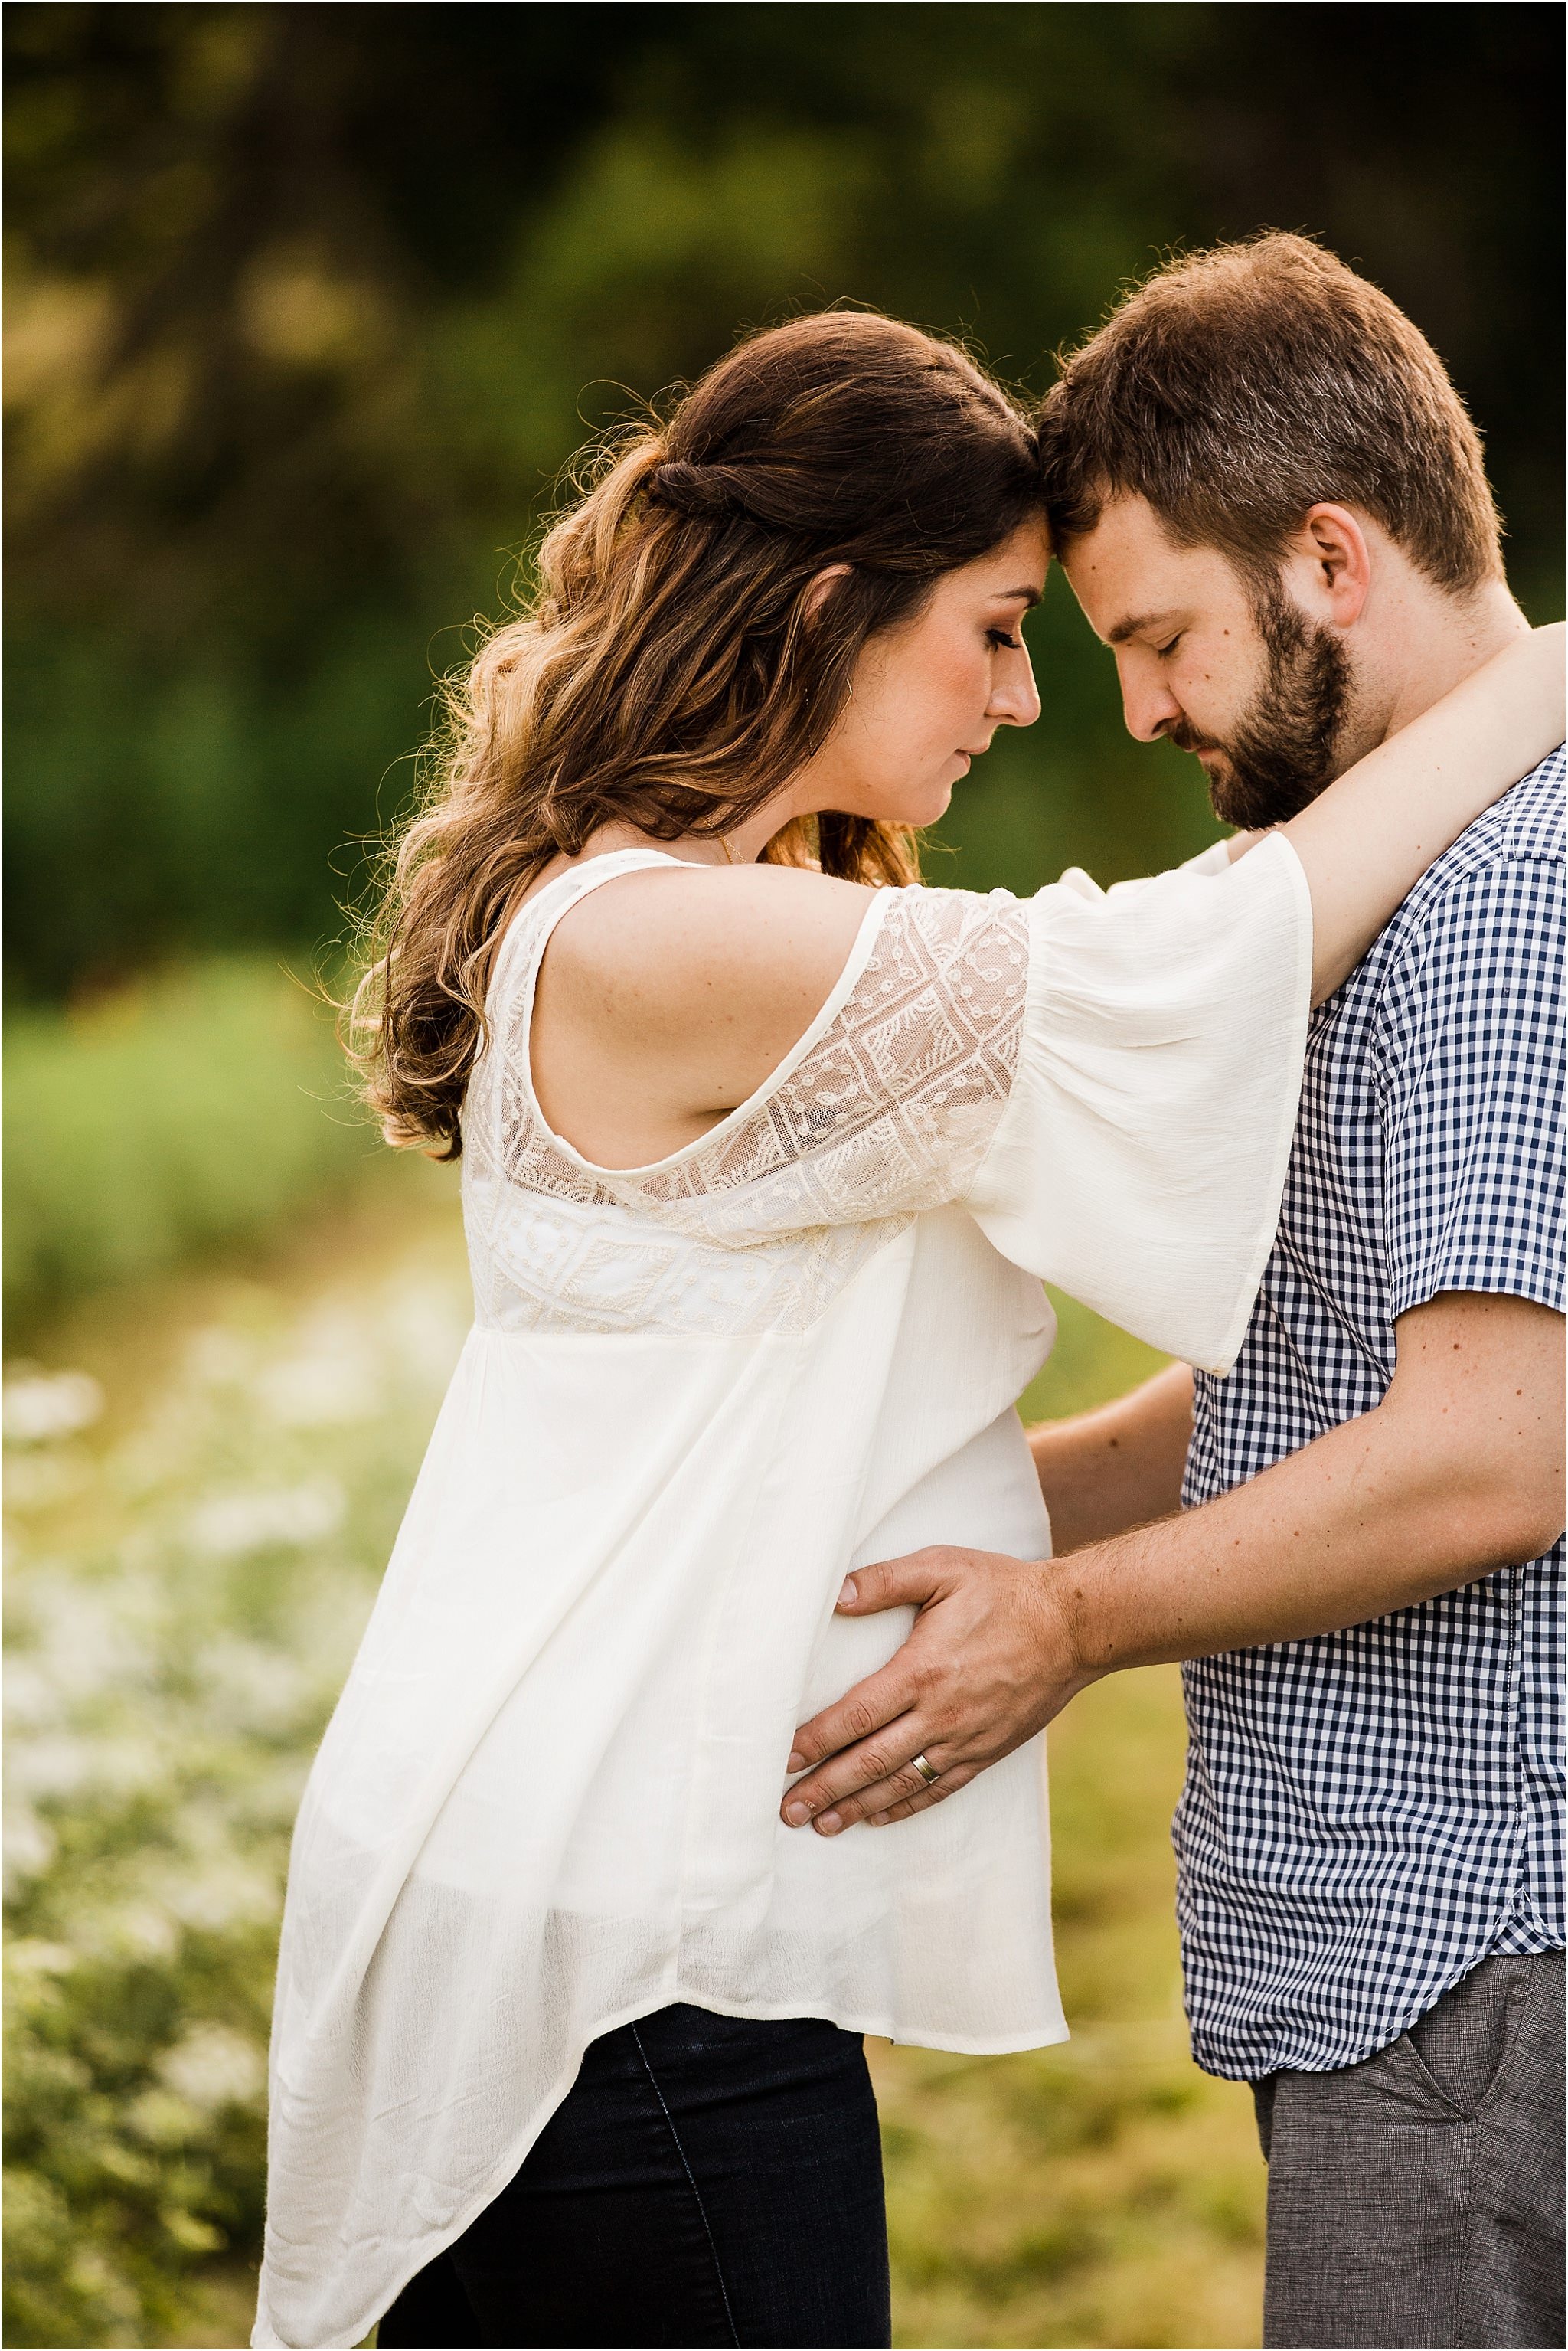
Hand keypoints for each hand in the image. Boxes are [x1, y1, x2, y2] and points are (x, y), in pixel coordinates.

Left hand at [779, 1545, 1093, 1835]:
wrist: (1073, 1625)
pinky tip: (878, 1815)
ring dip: (858, 1805)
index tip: (783, 1759)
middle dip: (826, 1788)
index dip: (816, 1741)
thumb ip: (887, 1580)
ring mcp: (966, 1739)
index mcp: (922, 1671)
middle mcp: (941, 1714)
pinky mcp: (988, 1751)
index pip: (856, 1716)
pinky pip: (940, 1788)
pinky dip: (906, 1806)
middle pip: (871, 1762)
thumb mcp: (944, 1568)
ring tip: (823, 1824)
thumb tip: (837, 1595)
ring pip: (902, 1783)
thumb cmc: (1003, 1590)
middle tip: (788, 1810)